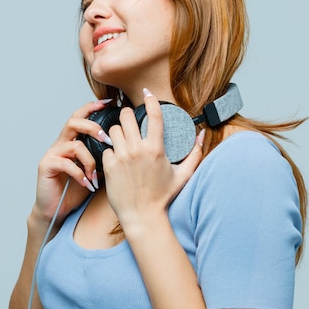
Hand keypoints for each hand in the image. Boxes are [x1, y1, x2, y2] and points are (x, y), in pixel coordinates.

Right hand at [29, 99, 112, 231]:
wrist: (56, 209)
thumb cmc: (76, 190)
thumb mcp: (95, 170)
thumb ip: (105, 157)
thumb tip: (127, 147)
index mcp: (72, 141)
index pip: (81, 116)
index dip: (92, 107)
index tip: (108, 103)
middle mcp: (61, 144)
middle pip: (73, 122)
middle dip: (92, 127)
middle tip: (107, 139)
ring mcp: (52, 154)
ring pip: (74, 145)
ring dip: (89, 160)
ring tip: (95, 175)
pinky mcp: (46, 166)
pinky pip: (66, 164)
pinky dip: (79, 174)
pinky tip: (87, 183)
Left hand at [102, 89, 203, 235]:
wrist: (142, 216)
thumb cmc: (162, 197)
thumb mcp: (183, 175)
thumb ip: (195, 153)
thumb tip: (202, 134)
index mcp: (156, 149)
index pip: (153, 115)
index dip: (150, 99)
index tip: (147, 92)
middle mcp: (137, 150)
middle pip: (126, 117)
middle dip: (127, 114)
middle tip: (129, 119)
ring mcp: (122, 157)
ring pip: (113, 129)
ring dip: (117, 131)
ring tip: (122, 137)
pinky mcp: (109, 166)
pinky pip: (106, 148)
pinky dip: (110, 150)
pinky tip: (116, 156)